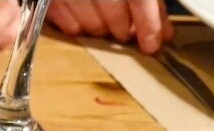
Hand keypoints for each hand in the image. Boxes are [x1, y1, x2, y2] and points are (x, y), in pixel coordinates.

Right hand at [47, 0, 173, 53]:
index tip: (152, 43)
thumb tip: (162, 30)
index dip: (148, 23)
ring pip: (92, 26)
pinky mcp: (52, 2)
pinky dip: (80, 26)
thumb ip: (148, 1)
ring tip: (105, 19)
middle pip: (114, 17)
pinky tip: (86, 15)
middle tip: (127, 29)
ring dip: (102, 28)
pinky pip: (70, 27)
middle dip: (123, 28)